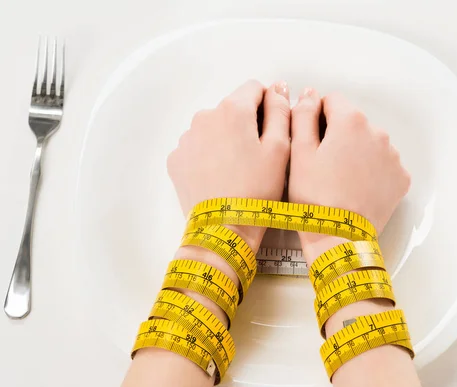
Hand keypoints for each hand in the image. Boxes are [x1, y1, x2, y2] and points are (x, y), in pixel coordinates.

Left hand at [167, 80, 290, 249]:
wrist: (223, 228)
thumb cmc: (258, 188)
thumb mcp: (280, 148)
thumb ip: (280, 110)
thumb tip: (277, 87)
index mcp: (232, 109)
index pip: (254, 88)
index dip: (268, 105)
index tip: (273, 130)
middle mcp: (204, 116)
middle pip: (231, 108)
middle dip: (245, 123)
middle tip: (256, 155)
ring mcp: (186, 138)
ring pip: (213, 128)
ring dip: (225, 138)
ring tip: (236, 169)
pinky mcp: (176, 159)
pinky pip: (196, 147)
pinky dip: (208, 155)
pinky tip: (218, 176)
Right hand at [289, 90, 410, 261]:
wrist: (339, 237)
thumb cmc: (313, 195)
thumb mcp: (298, 152)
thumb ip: (302, 115)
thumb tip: (309, 94)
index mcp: (351, 121)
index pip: (332, 101)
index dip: (316, 116)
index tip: (310, 139)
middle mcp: (378, 132)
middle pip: (353, 122)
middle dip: (339, 135)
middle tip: (323, 164)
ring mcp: (393, 156)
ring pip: (370, 143)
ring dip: (357, 152)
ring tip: (341, 179)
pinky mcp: (401, 178)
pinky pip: (384, 165)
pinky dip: (372, 171)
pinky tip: (357, 187)